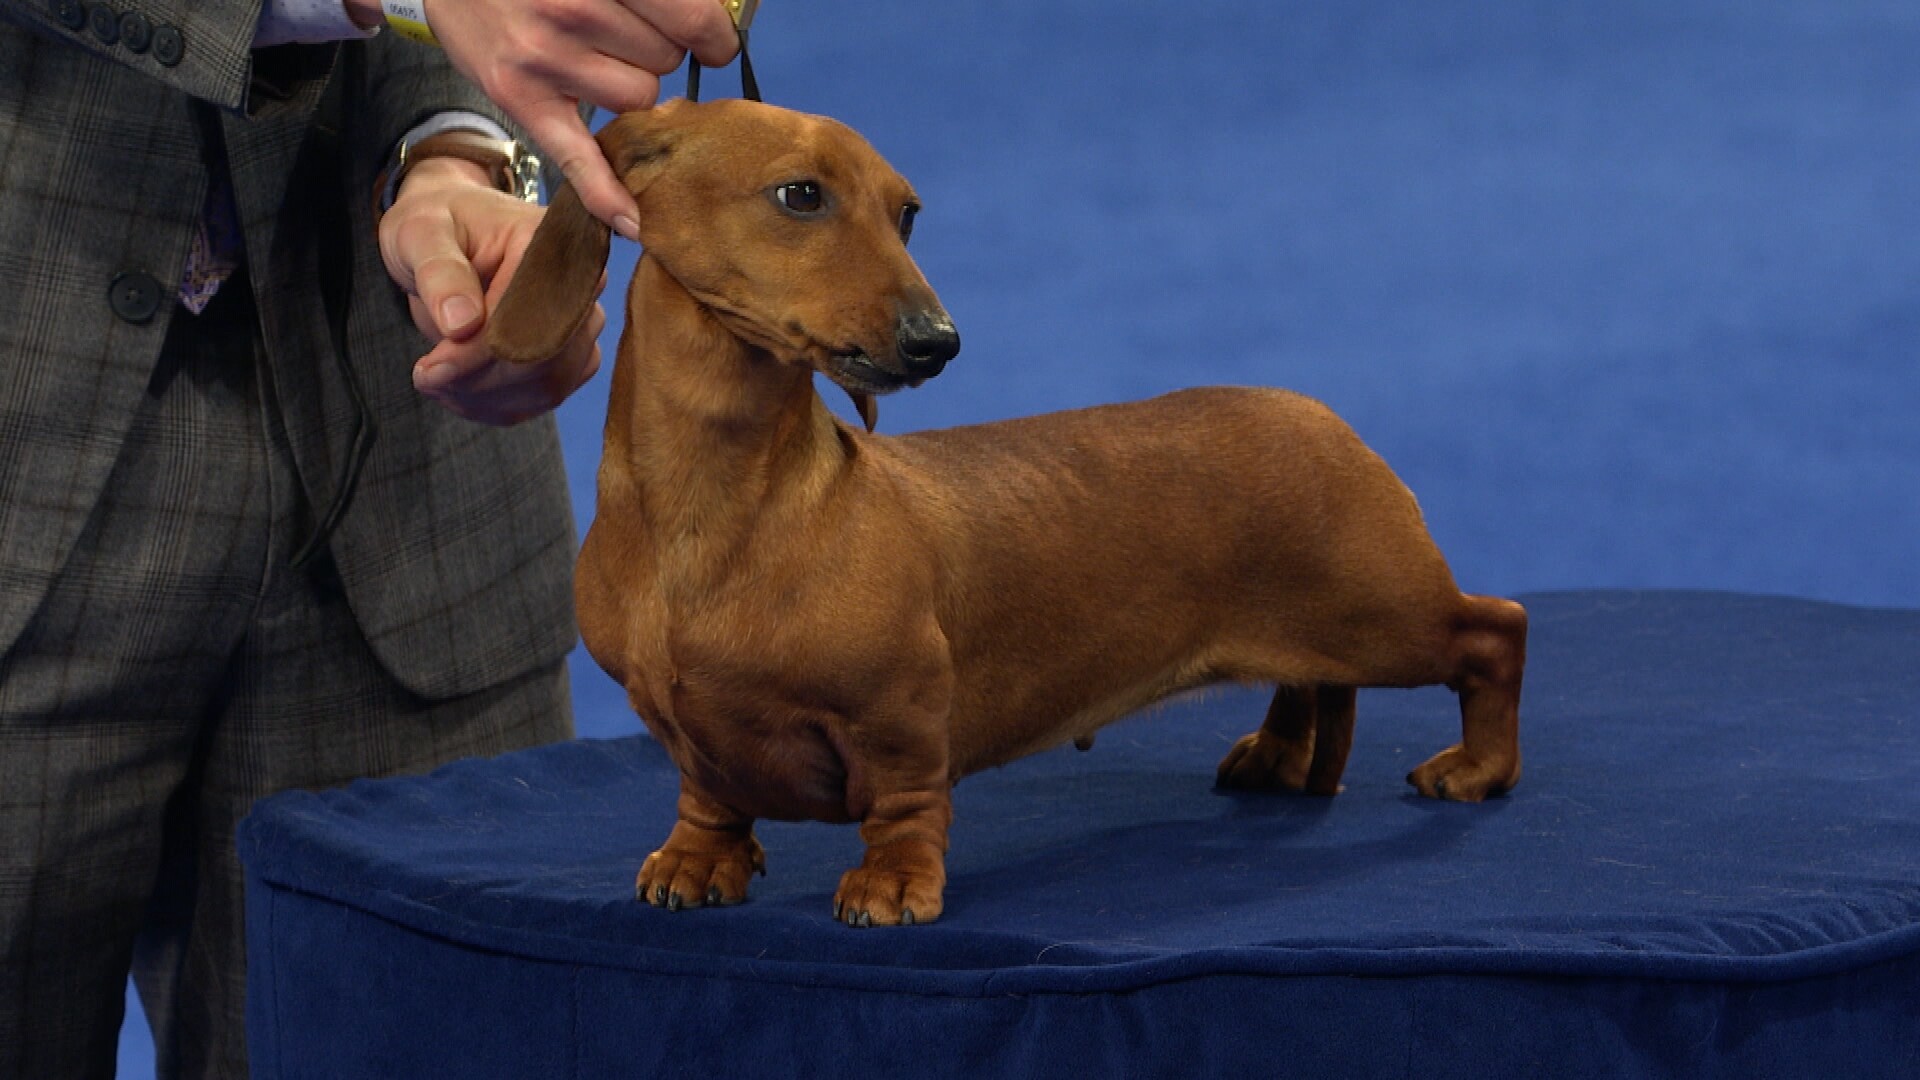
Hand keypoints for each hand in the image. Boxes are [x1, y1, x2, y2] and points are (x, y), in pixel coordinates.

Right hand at [362, 0, 739, 239]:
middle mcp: (575, 9)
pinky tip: (630, 220)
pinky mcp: (521, 97)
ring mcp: (547, 57)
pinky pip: (577, 155)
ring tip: (595, 57)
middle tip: (622, 32)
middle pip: (666, 60)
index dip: (712, 33)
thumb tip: (710, 26)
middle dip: (658, 50)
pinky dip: (604, 193)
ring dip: (632, 84)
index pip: (693, 19)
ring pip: (640, 98)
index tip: (712, 38)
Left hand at [379, 157, 607, 424]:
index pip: (527, 314)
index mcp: (548, 242)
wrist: (449, 234)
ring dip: (487, 397)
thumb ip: (440, 271)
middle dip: (480, 380)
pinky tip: (459, 390)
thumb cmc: (435, 223)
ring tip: (436, 381)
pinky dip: (499, 405)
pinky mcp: (570, 354)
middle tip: (425, 377)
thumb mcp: (420, 232)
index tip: (430, 368)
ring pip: (549, 384)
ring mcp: (579, 322)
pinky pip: (545, 396)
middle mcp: (579, 282)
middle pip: (546, 356)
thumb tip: (461, 323)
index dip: (480, 351)